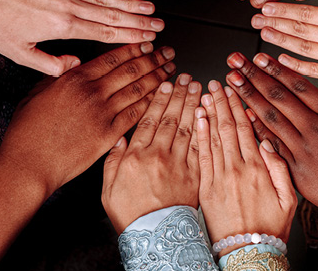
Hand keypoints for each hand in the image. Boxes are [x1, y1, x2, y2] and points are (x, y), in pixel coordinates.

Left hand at [0, 0, 165, 76]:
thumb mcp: (18, 54)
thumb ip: (50, 64)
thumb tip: (75, 66)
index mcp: (62, 27)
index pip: (105, 33)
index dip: (131, 37)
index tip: (148, 39)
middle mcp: (69, 5)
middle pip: (113, 15)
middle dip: (139, 22)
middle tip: (160, 25)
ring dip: (131, 3)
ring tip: (151, 8)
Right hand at [0, 42, 176, 194]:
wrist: (28, 165)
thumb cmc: (26, 133)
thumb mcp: (36, 94)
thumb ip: (57, 77)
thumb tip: (70, 65)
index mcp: (74, 79)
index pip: (112, 58)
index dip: (134, 49)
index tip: (148, 44)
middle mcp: (91, 92)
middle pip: (131, 70)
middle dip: (153, 59)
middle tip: (169, 53)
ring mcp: (102, 114)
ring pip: (138, 89)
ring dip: (157, 78)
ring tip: (171, 71)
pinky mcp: (108, 135)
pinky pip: (135, 114)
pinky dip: (150, 103)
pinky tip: (162, 97)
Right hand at [101, 73, 201, 232]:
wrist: (156, 239)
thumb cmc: (131, 215)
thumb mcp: (108, 188)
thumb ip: (112, 160)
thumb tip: (119, 137)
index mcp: (136, 156)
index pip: (149, 119)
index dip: (158, 98)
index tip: (165, 83)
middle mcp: (158, 156)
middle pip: (171, 118)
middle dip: (179, 94)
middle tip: (187, 77)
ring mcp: (179, 165)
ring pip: (188, 128)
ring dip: (194, 105)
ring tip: (200, 88)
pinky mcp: (195, 175)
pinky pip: (201, 147)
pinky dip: (205, 129)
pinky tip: (208, 115)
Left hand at [196, 80, 295, 255]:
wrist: (248, 253)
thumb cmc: (270, 227)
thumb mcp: (289, 198)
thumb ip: (280, 168)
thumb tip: (268, 141)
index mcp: (258, 168)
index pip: (246, 128)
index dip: (238, 106)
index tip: (233, 89)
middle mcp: (237, 169)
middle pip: (227, 127)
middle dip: (221, 102)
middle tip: (216, 83)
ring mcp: (219, 177)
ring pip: (213, 137)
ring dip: (208, 113)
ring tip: (204, 93)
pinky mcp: (205, 187)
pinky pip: (201, 156)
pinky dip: (198, 135)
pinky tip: (196, 119)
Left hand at [224, 52, 317, 208]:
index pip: (297, 84)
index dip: (275, 69)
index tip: (258, 57)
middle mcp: (314, 125)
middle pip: (278, 95)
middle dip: (254, 76)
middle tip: (235, 61)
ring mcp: (302, 146)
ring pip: (270, 115)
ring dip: (248, 96)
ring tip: (232, 81)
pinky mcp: (295, 166)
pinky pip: (272, 143)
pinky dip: (256, 127)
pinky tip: (242, 114)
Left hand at [250, 0, 317, 92]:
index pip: (306, 11)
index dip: (283, 9)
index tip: (265, 5)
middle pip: (299, 28)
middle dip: (274, 22)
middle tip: (254, 19)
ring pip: (302, 47)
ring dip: (279, 40)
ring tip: (262, 34)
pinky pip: (314, 70)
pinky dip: (295, 65)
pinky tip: (280, 59)